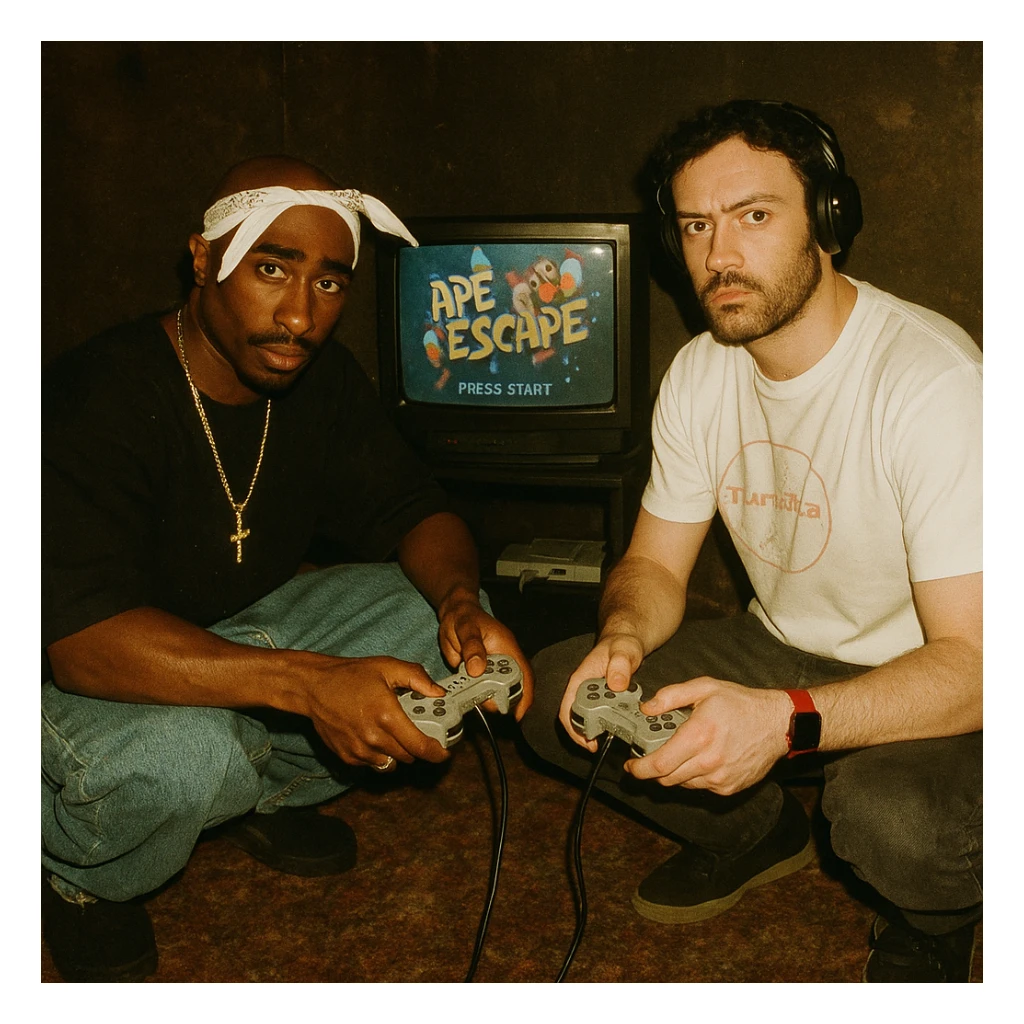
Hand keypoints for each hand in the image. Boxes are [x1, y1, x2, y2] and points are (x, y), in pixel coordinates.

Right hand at [301, 655, 450, 767]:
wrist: (313, 687)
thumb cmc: (350, 675)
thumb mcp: (387, 667)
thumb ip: (417, 678)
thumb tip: (439, 692)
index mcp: (387, 716)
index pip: (420, 746)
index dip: (437, 753)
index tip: (444, 752)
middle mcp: (374, 738)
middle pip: (409, 756)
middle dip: (416, 745)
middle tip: (413, 728)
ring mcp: (359, 750)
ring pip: (392, 763)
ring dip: (397, 751)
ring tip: (390, 729)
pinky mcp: (347, 757)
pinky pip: (373, 764)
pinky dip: (379, 754)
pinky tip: (373, 734)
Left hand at [436, 592, 534, 719]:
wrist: (454, 613)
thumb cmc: (463, 616)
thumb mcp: (466, 628)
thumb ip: (472, 647)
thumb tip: (476, 670)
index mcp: (507, 649)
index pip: (524, 675)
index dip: (525, 696)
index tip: (518, 715)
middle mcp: (503, 660)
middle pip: (512, 688)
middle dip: (504, 703)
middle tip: (488, 709)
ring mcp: (491, 667)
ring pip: (497, 691)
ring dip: (489, 700)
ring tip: (475, 703)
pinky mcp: (480, 672)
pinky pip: (482, 688)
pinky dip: (478, 696)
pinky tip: (469, 700)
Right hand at [557, 631, 644, 750]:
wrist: (627, 640)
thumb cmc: (622, 643)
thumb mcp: (624, 650)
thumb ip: (621, 663)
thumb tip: (616, 684)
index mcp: (582, 678)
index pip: (567, 707)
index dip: (573, 728)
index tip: (586, 741)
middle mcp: (585, 688)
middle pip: (576, 717)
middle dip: (584, 734)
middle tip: (598, 746)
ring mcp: (594, 694)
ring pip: (589, 718)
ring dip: (596, 730)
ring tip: (610, 738)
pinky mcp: (605, 698)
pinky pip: (602, 714)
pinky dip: (608, 723)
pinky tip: (619, 728)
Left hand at [623, 677, 792, 794]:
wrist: (778, 724)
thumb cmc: (742, 704)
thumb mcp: (705, 688)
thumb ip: (671, 696)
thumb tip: (647, 708)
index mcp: (699, 736)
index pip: (660, 764)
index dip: (639, 769)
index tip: (631, 766)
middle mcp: (708, 762)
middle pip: (667, 778)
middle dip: (653, 770)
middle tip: (650, 756)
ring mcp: (719, 778)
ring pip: (682, 784)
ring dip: (673, 772)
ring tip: (680, 752)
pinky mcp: (728, 787)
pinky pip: (700, 787)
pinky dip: (693, 776)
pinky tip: (699, 758)